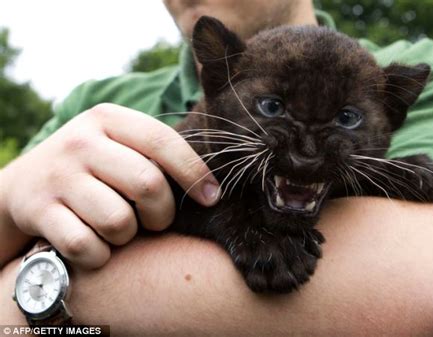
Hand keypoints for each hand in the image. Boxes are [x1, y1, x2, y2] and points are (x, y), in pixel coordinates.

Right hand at [0, 103, 219, 267]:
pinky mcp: (39, 210)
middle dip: (162, 213)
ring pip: (119, 221)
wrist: (25, 184)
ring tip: (120, 229)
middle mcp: (81, 142)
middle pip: (148, 185)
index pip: (163, 141)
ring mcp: (58, 176)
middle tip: (157, 220)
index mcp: (109, 119)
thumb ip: (156, 153)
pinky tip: (97, 246)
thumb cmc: (92, 166)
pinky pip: (87, 246)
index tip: (211, 197)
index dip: (194, 172)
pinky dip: (100, 255)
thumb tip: (210, 187)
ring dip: (128, 236)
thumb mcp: (118, 143)